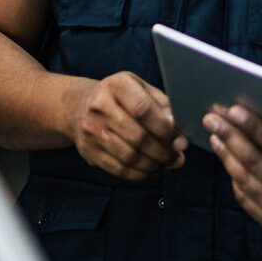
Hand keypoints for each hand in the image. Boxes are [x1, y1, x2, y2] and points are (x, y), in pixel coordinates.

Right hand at [66, 72, 187, 179]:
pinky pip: (118, 169)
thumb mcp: (140, 88)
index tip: (181, 141)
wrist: (80, 106)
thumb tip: (179, 128)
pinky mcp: (89, 151)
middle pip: (138, 137)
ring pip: (129, 157)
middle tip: (178, 158)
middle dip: (164, 152)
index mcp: (116, 86)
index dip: (165, 129)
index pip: (143, 110)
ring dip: (154, 165)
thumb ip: (161, 104)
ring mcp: (91, 130)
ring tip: (168, 165)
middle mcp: (100, 107)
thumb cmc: (120, 97)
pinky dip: (140, 174)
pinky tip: (153, 170)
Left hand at [205, 105, 261, 231]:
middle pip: (254, 162)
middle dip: (230, 137)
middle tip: (211, 117)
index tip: (233, 109)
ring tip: (214, 134)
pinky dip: (232, 175)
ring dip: (226, 155)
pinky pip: (244, 196)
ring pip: (245, 180)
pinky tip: (226, 156)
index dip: (253, 127)